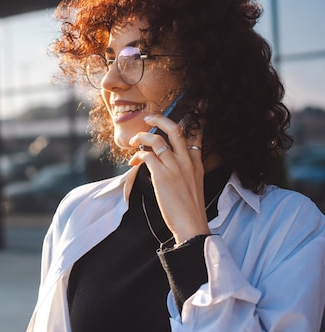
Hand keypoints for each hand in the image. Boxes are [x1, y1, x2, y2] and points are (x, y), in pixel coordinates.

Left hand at [128, 114, 209, 244]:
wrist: (191, 225)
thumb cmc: (189, 208)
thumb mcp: (194, 183)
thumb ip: (185, 168)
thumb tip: (166, 159)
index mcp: (196, 162)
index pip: (195, 133)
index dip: (193, 117)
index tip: (190, 107)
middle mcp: (187, 160)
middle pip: (174, 129)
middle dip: (159, 118)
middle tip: (149, 118)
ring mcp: (174, 167)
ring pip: (156, 139)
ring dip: (141, 138)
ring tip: (133, 143)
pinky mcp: (162, 175)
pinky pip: (146, 155)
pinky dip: (137, 155)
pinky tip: (134, 161)